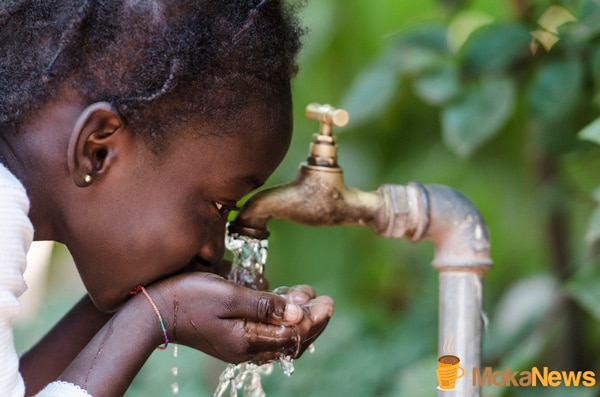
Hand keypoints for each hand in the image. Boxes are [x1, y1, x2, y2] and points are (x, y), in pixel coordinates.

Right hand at [148, 273, 333, 363]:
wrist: (154, 310)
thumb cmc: (189, 298)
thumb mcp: (228, 296)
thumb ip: (264, 305)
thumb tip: (298, 313)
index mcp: (248, 341)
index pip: (294, 335)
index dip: (315, 318)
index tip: (328, 301)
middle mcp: (247, 349)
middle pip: (291, 340)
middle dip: (311, 320)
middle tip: (325, 300)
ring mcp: (239, 346)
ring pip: (279, 337)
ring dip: (296, 318)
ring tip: (306, 296)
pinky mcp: (232, 338)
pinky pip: (265, 334)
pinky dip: (279, 320)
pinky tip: (282, 303)